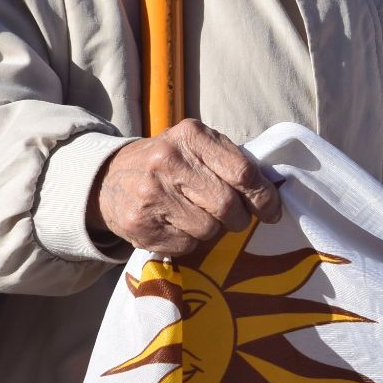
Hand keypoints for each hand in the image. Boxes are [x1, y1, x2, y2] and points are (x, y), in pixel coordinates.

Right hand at [88, 119, 280, 255]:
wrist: (110, 178)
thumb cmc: (169, 164)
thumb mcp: (196, 148)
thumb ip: (231, 163)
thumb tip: (271, 193)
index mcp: (190, 136)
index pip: (242, 171)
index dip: (264, 196)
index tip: (272, 211)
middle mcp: (168, 161)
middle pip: (227, 204)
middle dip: (239, 218)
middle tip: (235, 218)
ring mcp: (151, 194)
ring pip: (209, 229)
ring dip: (213, 231)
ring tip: (198, 217)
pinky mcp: (139, 225)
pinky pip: (186, 245)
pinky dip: (190, 242)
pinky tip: (176, 225)